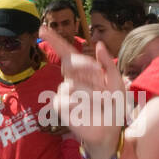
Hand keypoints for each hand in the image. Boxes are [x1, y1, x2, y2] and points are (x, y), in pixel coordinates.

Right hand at [45, 31, 126, 154]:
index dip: (54, 40)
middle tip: (101, 80)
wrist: (110, 130)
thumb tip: (98, 44)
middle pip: (71, 63)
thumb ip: (108, 64)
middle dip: (87, 68)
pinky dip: (81, 104)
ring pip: (73, 84)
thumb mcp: (116, 82)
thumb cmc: (113, 106)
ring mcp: (64, 93)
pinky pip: (67, 99)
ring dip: (91, 93)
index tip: (42, 28)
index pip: (66, 53)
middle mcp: (71, 80)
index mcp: (83, 72)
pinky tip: (88, 111)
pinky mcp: (61, 107)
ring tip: (100, 102)